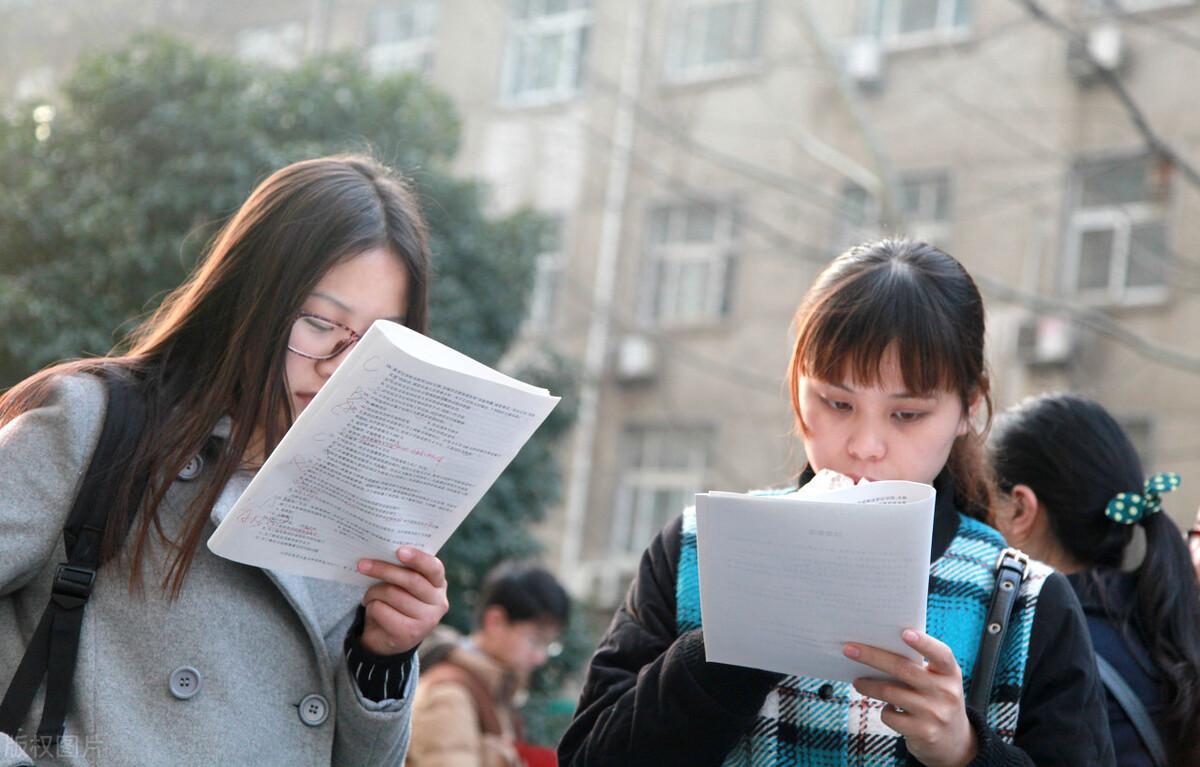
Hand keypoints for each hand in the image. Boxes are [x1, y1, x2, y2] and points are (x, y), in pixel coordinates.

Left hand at [356, 547, 448, 655]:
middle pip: (410, 580)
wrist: (389, 637)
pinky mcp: (409, 634)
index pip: (434, 568)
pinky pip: (382, 610)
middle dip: (384, 569)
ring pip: (393, 594)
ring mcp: (426, 621)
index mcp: (439, 584)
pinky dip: (371, 607)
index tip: (399, 551)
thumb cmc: (396, 601)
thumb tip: (381, 554)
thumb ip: (402, 570)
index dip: (418, 558)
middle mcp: (439, 603)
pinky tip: (373, 609)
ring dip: (373, 592)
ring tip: (369, 595)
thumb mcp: (403, 585)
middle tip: (362, 564)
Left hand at [845, 629, 976, 766]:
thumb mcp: (938, 682)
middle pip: (904, 669)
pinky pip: (891, 716)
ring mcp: (935, 714)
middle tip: (849, 649)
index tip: (904, 632)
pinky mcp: (923, 732)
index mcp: (950, 673)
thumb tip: (877, 649)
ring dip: (868, 685)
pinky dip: (884, 710)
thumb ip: (919, 667)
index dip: (924, 643)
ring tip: (856, 681)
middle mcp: (946, 692)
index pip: (940, 654)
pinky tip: (886, 708)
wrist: (954, 742)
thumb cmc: (936, 700)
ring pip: (891, 692)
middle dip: (872, 657)